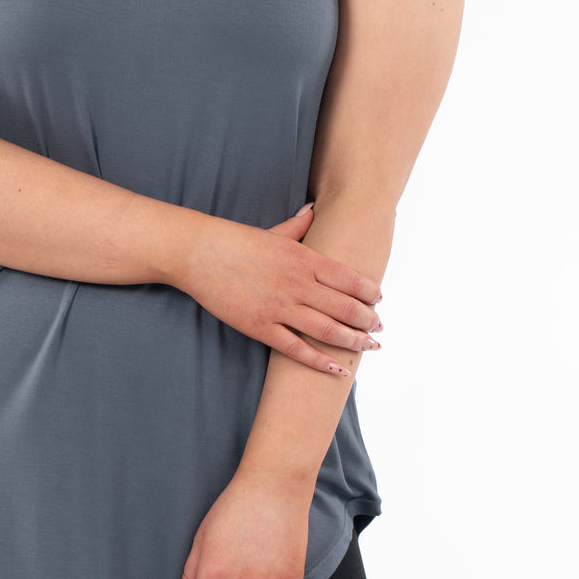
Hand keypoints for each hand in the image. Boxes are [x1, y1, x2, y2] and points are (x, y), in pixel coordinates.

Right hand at [175, 203, 382, 374]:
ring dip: (354, 341)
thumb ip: (298, 226)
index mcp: (304, 258)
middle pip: (346, 307)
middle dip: (368, 321)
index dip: (369, 292)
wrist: (199, 253)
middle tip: (379, 328)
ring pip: (328, 330)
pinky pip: (297, 349)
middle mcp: (298, 284)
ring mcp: (280, 307)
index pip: (349, 279)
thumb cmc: (235, 241)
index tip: (379, 300)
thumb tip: (313, 210)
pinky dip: (321, 361)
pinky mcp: (261, 327)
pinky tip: (339, 368)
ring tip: (370, 347)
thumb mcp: (273, 231)